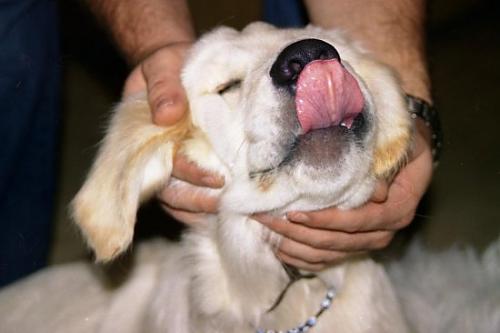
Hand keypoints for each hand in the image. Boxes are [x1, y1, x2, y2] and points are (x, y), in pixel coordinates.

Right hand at [123, 42, 223, 225]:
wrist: (174, 66)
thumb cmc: (167, 67)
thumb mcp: (162, 67)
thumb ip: (163, 88)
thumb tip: (167, 117)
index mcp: (143, 140)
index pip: (164, 167)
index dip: (190, 175)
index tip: (218, 180)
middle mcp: (155, 159)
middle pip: (173, 195)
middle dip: (200, 203)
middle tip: (231, 205)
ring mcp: (171, 167)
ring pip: (182, 200)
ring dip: (205, 210)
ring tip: (236, 214)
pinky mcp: (189, 167)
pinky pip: (195, 193)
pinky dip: (210, 205)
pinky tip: (233, 210)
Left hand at [254, 120, 432, 270]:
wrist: (407, 158)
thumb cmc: (401, 144)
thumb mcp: (400, 144)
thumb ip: (384, 161)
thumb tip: (373, 189)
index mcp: (398, 208)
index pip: (359, 221)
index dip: (326, 219)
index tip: (294, 213)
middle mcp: (384, 231)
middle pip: (338, 240)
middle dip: (300, 232)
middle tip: (267, 219)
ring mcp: (369, 241)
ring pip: (329, 252)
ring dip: (296, 244)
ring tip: (267, 231)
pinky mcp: (355, 246)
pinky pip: (326, 259)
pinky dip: (302, 257)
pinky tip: (279, 248)